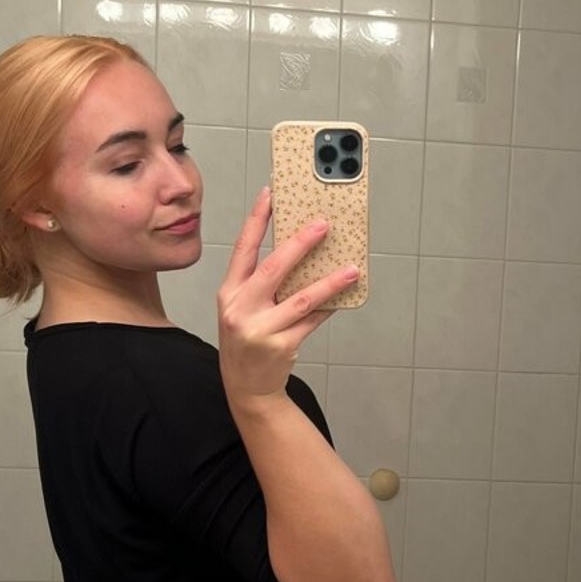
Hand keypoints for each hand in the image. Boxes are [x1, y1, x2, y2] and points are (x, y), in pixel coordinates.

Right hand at [217, 187, 358, 399]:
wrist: (246, 387)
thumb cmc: (247, 339)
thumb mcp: (242, 308)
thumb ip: (261, 282)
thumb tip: (300, 249)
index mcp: (229, 292)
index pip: (243, 248)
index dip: (256, 219)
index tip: (270, 194)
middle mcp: (240, 309)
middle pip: (273, 267)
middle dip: (300, 243)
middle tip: (323, 225)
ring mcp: (260, 329)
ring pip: (302, 298)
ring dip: (330, 281)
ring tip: (352, 268)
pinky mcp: (281, 346)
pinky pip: (313, 320)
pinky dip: (330, 306)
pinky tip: (345, 295)